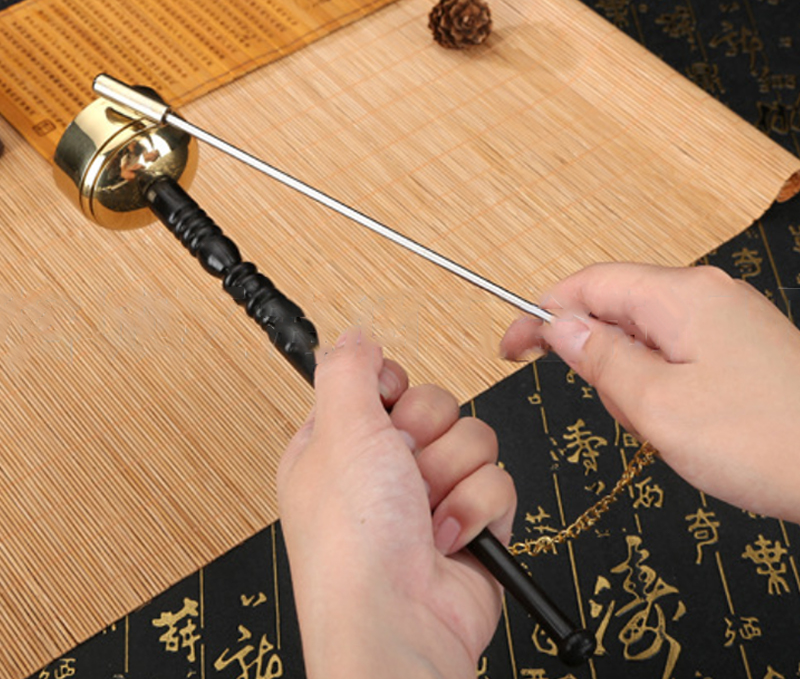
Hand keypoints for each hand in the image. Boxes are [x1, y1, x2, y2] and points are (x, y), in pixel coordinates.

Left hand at [278, 328, 515, 678]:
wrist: (399, 624)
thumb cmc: (354, 543)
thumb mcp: (341, 432)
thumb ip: (347, 369)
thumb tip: (353, 336)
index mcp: (343, 444)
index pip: (385, 382)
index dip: (395, 391)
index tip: (389, 410)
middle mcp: (384, 468)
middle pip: (436, 406)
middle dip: (428, 437)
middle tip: (404, 468)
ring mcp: (429, 496)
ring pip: (473, 439)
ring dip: (453, 476)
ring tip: (425, 511)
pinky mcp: (471, 522)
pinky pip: (499, 480)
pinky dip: (477, 510)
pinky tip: (448, 538)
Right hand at [500, 263, 799, 523]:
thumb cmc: (767, 440)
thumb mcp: (658, 406)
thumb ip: (600, 359)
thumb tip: (560, 326)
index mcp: (681, 296)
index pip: (588, 285)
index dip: (542, 313)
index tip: (513, 346)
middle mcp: (705, 296)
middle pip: (617, 312)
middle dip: (603, 364)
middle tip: (629, 413)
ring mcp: (727, 320)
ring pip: (646, 341)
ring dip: (637, 385)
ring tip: (670, 429)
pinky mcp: (741, 348)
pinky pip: (677, 358)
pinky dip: (665, 390)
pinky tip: (689, 426)